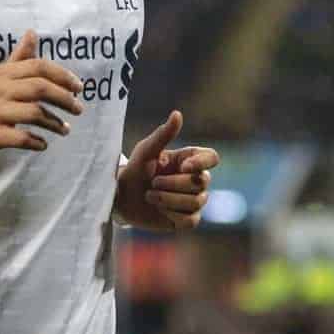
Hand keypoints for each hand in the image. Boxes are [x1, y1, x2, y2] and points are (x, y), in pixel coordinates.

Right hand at [0, 30, 84, 159]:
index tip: (79, 87)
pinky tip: (42, 144)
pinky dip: (35, 141)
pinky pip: (19, 137)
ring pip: (33, 113)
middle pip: (39, 88)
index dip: (62, 75)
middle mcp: (0, 89)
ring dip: (54, 122)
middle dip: (64, 98)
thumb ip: (19, 57)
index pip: (38, 66)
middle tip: (79, 109)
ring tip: (65, 129)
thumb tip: (33, 32)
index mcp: (5, 74)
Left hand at [113, 110, 220, 231]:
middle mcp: (196, 179)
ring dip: (168, 199)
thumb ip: (162, 134)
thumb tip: (177, 114)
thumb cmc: (135, 170)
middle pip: (201, 182)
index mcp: (189, 160)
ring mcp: (194, 200)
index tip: (183, 166)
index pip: (212, 158)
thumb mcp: (145, 151)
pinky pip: (191, 220)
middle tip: (152, 182)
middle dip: (173, 184)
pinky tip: (159, 209)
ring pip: (196, 202)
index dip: (202, 163)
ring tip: (150, 195)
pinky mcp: (188, 220)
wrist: (122, 198)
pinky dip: (172, 214)